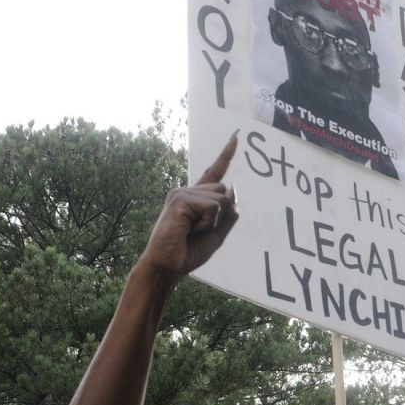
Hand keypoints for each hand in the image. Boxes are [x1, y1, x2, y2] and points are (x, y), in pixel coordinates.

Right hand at [137, 133, 239, 279]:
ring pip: (220, 199)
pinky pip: (212, 206)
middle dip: (221, 215)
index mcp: (196, 198)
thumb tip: (232, 189)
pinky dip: (207, 222)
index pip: (213, 173)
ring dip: (213, 221)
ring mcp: (182, 193)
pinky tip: (189, 230)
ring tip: (192, 231)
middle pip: (224, 191)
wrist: (168, 266)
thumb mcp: (217, 234)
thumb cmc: (188, 252)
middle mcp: (187, 191)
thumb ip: (228, 214)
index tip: (236, 138)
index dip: (225, 155)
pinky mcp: (180, 200)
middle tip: (198, 231)